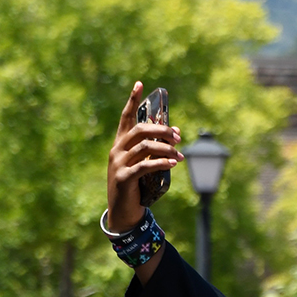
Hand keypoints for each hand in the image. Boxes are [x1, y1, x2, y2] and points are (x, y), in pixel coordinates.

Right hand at [107, 81, 182, 231]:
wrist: (123, 212)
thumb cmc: (136, 185)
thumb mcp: (144, 163)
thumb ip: (156, 148)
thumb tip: (177, 134)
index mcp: (120, 143)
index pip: (126, 117)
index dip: (132, 100)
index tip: (140, 83)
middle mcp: (117, 150)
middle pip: (140, 130)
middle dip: (162, 130)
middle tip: (178, 137)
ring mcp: (118, 164)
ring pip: (145, 147)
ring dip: (166, 149)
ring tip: (180, 155)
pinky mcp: (123, 178)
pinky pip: (144, 166)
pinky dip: (161, 163)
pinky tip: (173, 164)